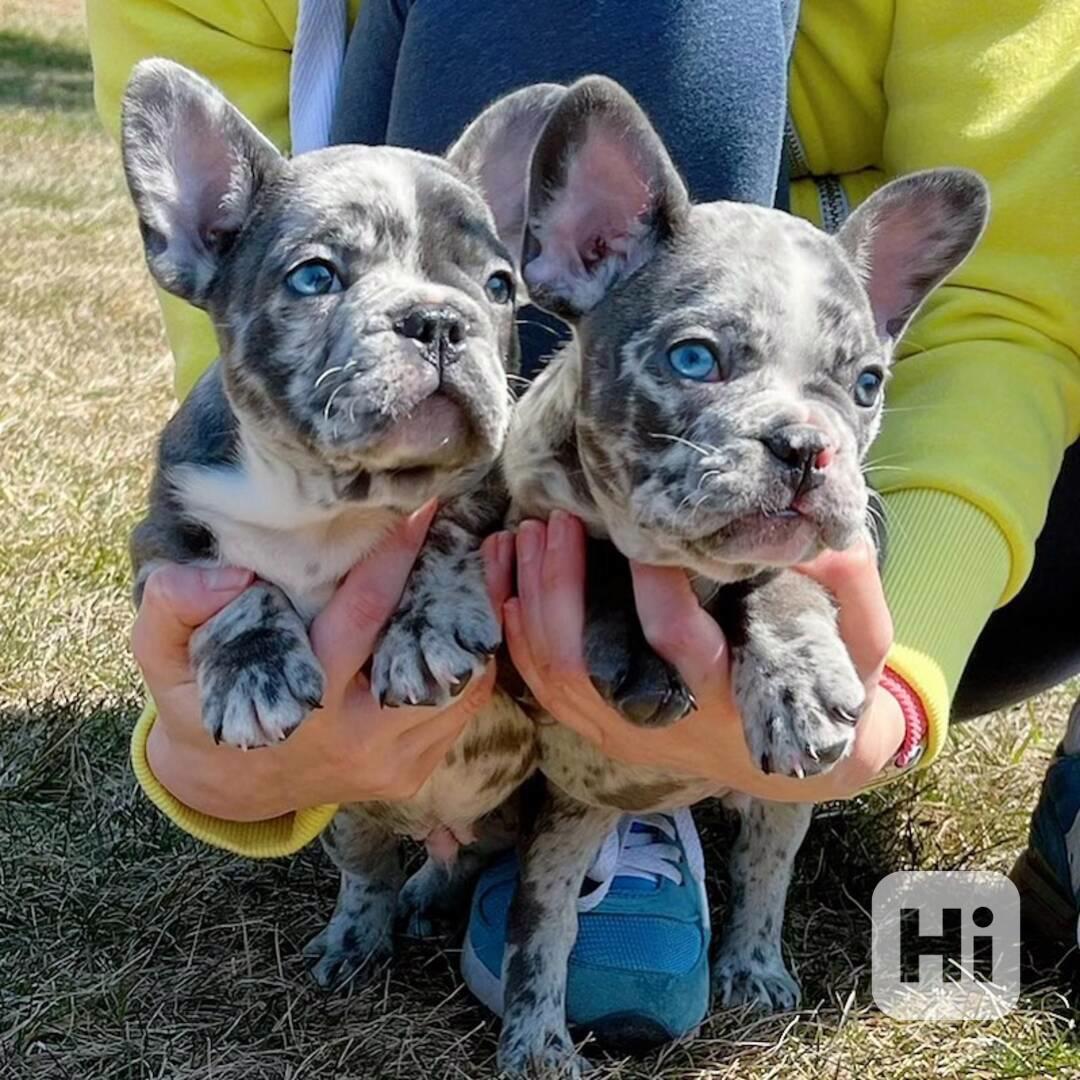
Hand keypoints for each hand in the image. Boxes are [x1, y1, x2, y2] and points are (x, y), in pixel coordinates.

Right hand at [131, 505, 513, 820]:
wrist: (229, 787)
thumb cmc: (200, 705)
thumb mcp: (162, 659)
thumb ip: (174, 608)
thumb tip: (232, 575)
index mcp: (303, 704)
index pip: (362, 616)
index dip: (395, 559)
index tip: (422, 510)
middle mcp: (358, 738)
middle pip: (428, 651)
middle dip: (458, 590)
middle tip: (484, 536)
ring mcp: (391, 761)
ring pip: (460, 687)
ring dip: (479, 626)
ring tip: (493, 567)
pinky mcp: (412, 772)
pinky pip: (460, 713)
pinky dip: (474, 664)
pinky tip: (477, 619)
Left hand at [503, 512, 902, 801]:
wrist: (804, 765)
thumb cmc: (833, 694)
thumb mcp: (863, 649)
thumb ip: (854, 590)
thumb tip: (830, 534)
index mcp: (728, 702)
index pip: (678, 642)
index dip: (654, 584)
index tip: (641, 526)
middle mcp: (666, 725)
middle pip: (584, 663)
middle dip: (560, 588)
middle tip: (554, 521)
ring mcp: (626, 734)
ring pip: (552, 676)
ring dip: (526, 603)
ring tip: (519, 536)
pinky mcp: (605, 731)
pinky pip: (543, 689)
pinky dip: (518, 635)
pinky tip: (505, 583)